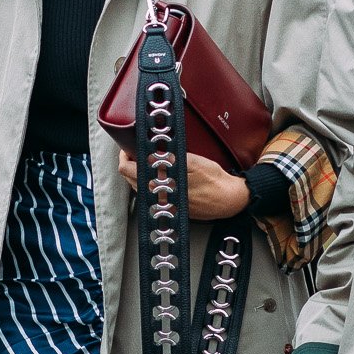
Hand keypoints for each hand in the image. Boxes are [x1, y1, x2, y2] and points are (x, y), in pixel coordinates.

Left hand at [116, 149, 252, 220]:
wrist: (229, 199)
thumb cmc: (214, 181)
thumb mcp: (192, 162)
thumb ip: (168, 158)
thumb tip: (148, 153)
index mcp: (160, 185)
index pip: (127, 170)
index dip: (124, 155)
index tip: (128, 146)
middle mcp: (159, 197)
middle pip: (130, 179)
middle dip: (131, 163)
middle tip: (136, 150)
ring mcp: (165, 204)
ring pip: (141, 187)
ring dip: (140, 173)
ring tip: (147, 160)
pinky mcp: (172, 207)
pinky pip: (153, 194)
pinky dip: (151, 182)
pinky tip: (160, 174)